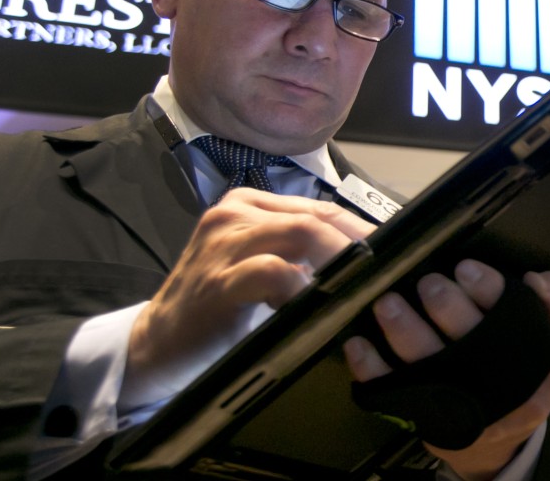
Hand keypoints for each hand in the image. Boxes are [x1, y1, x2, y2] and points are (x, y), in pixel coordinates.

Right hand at [126, 188, 374, 402]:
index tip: (394, 252)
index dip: (361, 229)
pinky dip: (302, 287)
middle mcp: (234, 213)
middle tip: (389, 271)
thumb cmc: (217, 308)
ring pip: (301, 234)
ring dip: (339, 261)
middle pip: (316, 216)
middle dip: (359, 243)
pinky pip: (273, 272)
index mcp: (249, 204)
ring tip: (361, 285)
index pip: (321, 208)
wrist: (155, 345)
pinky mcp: (217, 280)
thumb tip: (363, 260)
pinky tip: (312, 304)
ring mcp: (223, 243)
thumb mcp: (260, 267)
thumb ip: (299, 254)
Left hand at [344, 260, 549, 480]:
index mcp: (539, 358)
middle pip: (470, 341)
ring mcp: (461, 405)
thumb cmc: (522, 375)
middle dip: (444, 305)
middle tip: (427, 284)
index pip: (517, 318)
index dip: (488, 289)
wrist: (500, 443)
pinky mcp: (426, 419)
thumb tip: (535, 279)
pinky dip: (371, 367)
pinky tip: (359, 344)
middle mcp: (501, 384)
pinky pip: (392, 392)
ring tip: (389, 305)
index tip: (465, 269)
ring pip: (427, 365)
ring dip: (404, 330)